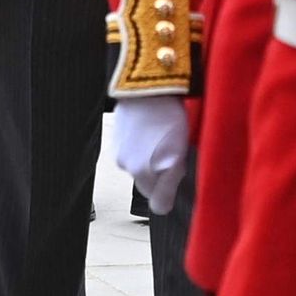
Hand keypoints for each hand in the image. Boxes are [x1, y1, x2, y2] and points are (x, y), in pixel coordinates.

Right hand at [105, 96, 191, 215]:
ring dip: (150, 154)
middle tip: (173, 148)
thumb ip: (168, 186)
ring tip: (162, 132)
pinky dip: (142, 140)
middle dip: (160, 171)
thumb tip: (162, 209)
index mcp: (140, 173)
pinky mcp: (116, 132)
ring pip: (139, 162)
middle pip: (147, 180)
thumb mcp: (177, 156)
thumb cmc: (166, 119)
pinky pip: (132, 145)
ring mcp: (117, 148)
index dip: (170, 186)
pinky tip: (152, 125)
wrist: (147, 87)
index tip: (178, 169)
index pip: (156, 199)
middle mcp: (124, 165)